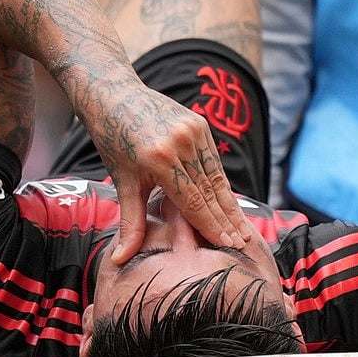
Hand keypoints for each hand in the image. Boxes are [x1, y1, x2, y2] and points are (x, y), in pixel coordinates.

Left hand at [90, 85, 252, 263]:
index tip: (228, 246)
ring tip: (243, 229)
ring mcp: (193, 131)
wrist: (114, 95)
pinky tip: (231, 203)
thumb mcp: (122, 183)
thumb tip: (120, 260)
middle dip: (227, 221)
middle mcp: (181, 144)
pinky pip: (214, 161)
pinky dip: (223, 184)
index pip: (194, 202)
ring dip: (230, 205)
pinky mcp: (200, 124)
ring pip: (217, 177)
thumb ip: (131, 222)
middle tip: (243, 245)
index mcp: (160, 160)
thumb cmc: (114, 140)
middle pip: (211, 191)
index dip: (213, 226)